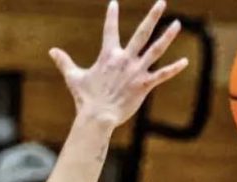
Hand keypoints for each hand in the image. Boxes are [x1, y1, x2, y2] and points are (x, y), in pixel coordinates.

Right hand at [49, 0, 188, 128]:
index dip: (111, 15)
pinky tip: (185, 61)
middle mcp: (124, 59)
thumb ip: (64, 62)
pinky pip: (162, 75)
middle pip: (141, 33)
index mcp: (108, 55)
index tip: (114, 3)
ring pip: (155, 49)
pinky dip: (173, 68)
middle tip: (162, 2)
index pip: (109, 30)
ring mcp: (136, 71)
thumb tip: (51, 51)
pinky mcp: (144, 85)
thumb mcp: (74, 77)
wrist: (98, 116)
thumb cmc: (86, 98)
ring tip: (177, 24)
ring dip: (167, 36)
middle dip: (152, 16)